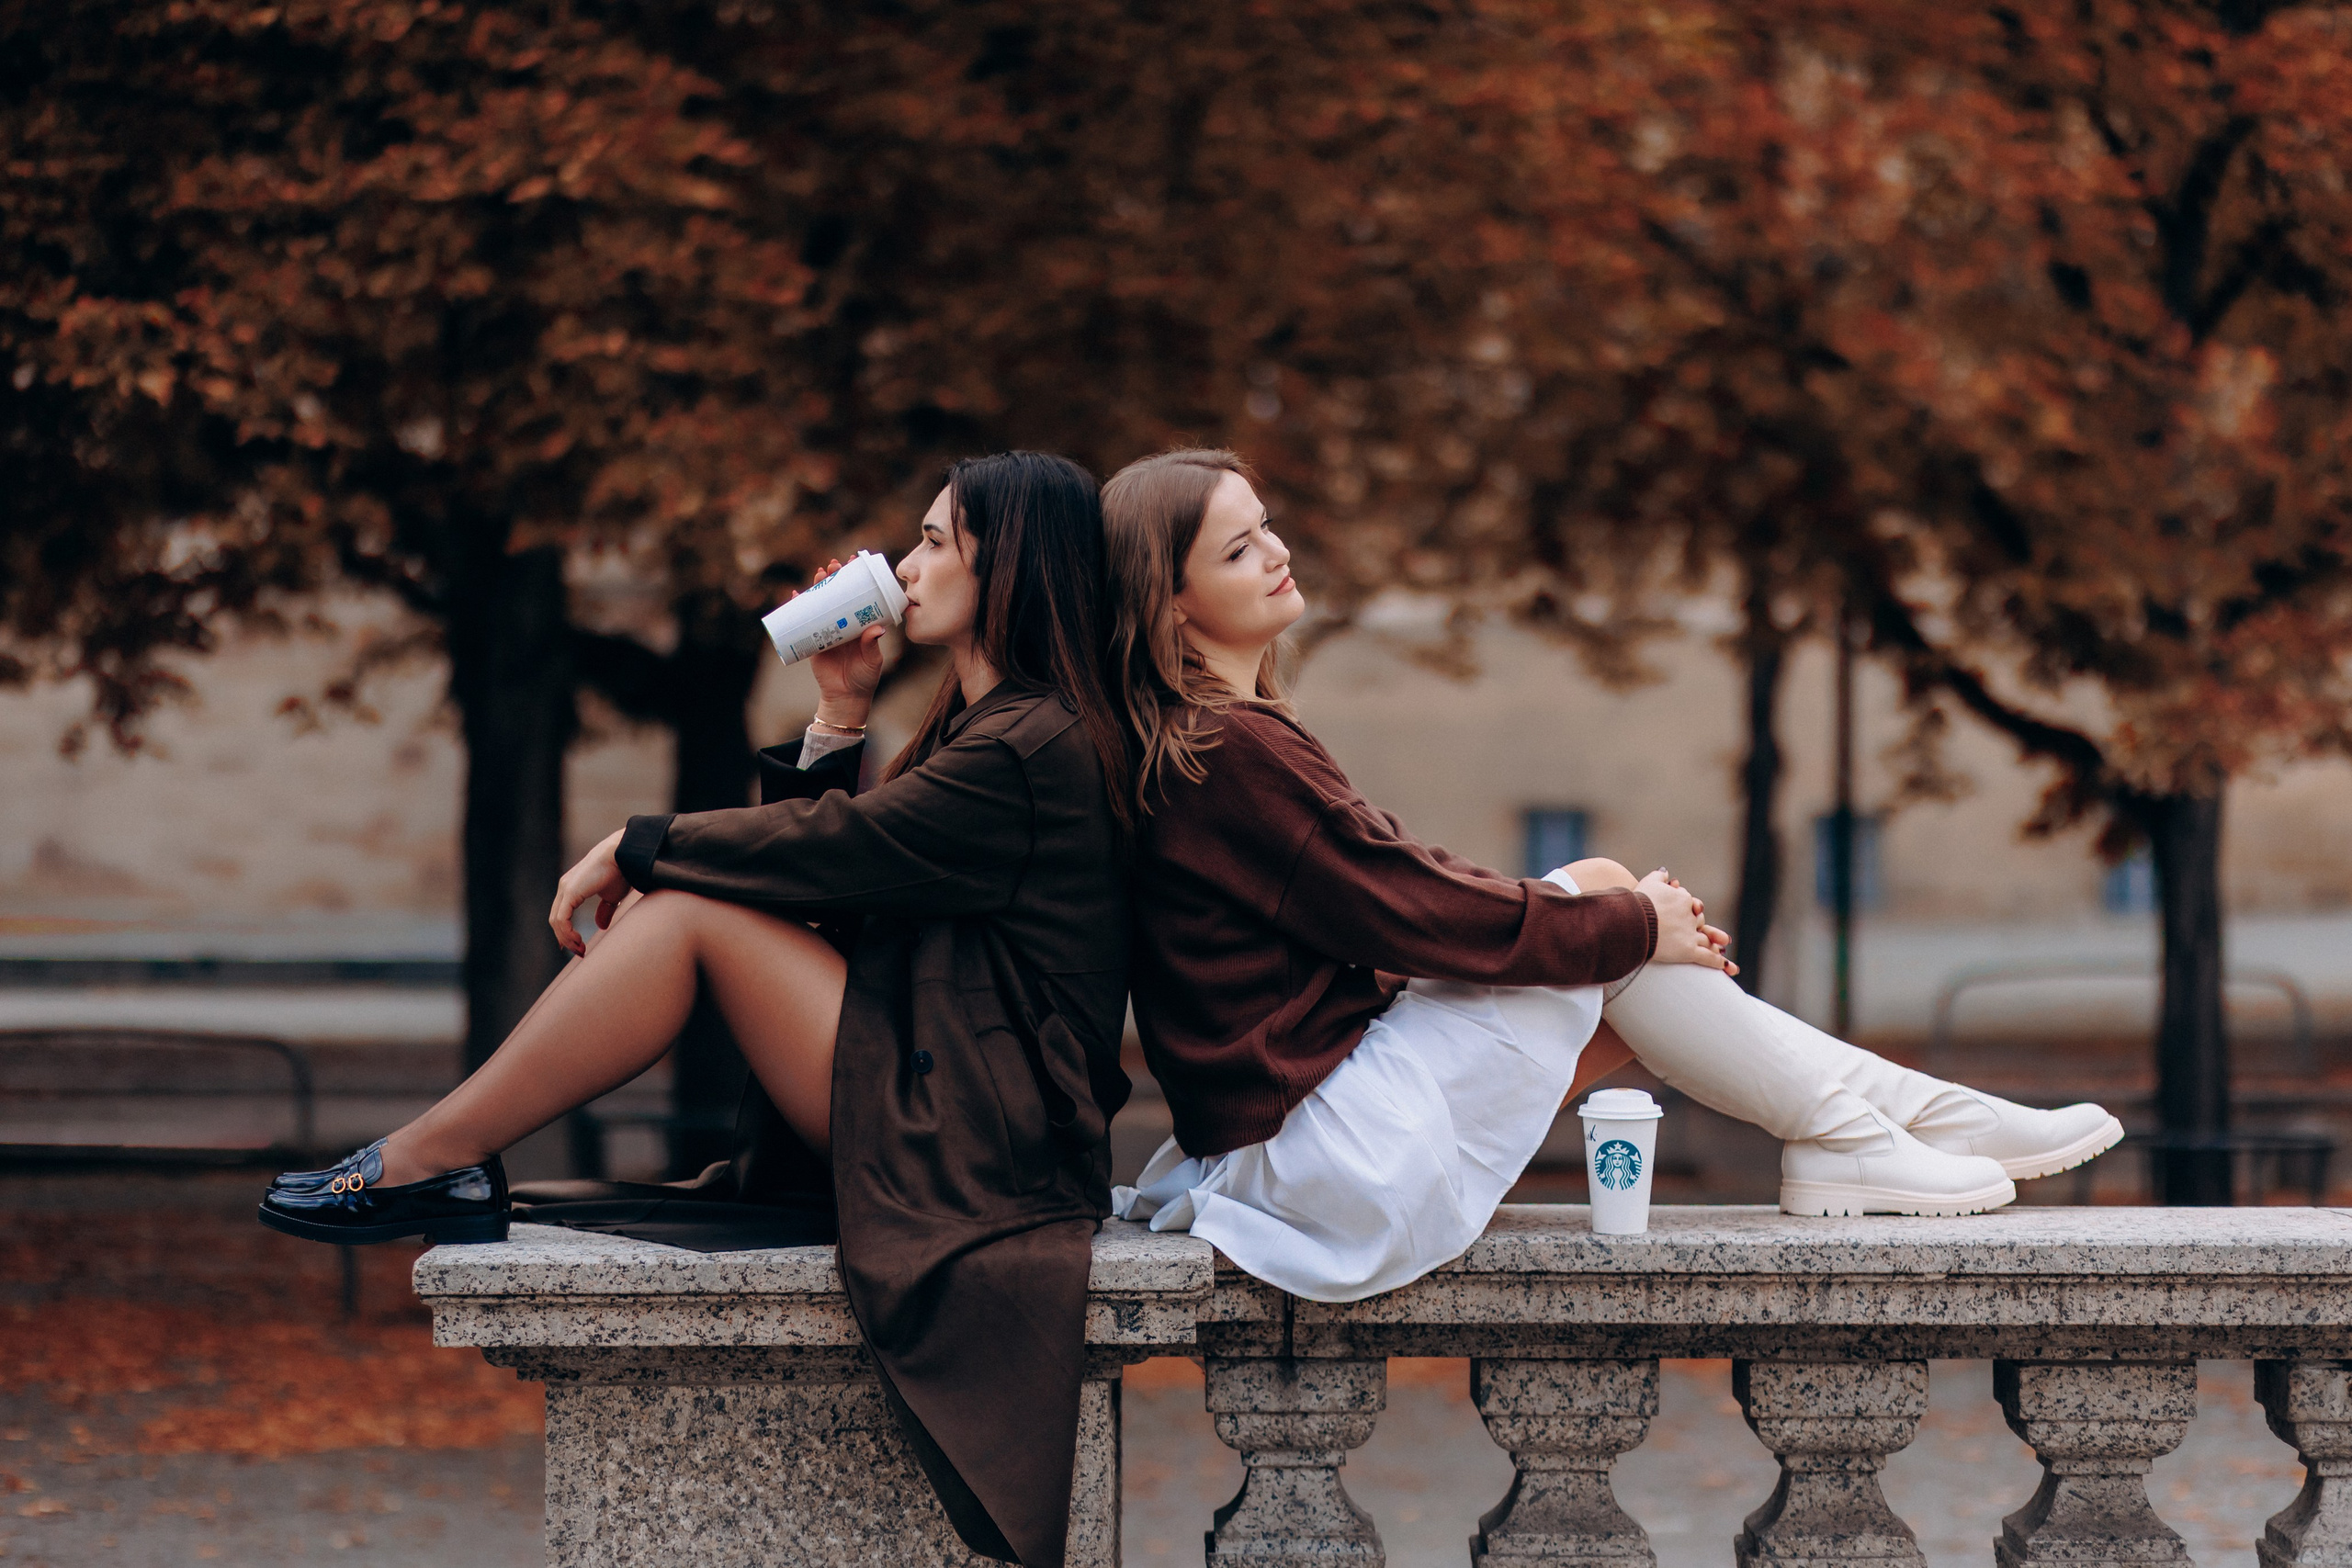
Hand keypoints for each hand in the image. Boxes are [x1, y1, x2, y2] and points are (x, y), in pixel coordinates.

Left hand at [549, 829, 630, 956]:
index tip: (575, 945)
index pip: (561, 913)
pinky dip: (567, 932)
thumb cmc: (621, 871)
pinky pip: (562, 919)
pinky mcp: (570, 892)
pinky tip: (578, 940)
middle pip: (556, 919)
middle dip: (565, 938)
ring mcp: (565, 889)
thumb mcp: (612, 896)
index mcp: (572, 887)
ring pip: (557, 922)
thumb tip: (601, 926)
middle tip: (580, 951)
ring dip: (567, 939)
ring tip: (581, 949)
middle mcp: (565, 887)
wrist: (624, 854)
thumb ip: (605, 910)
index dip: (565, 931)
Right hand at [799, 558, 885, 727]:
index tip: (855, 563)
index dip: (856, 580)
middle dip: (834, 578)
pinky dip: (798, 608)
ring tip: (818, 574)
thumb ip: (871, 645)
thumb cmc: (864, 678)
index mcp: (860, 624)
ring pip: (821, 604)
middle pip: (838, 595)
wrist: (845, 697)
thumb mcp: (872, 661)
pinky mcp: (814, 641)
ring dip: (818, 587)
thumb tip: (876, 629)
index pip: (859, 596)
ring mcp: (828, 630)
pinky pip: (805, 621)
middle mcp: (844, 623)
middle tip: (833, 566)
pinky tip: (795, 595)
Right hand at [1637, 868, 1736, 976]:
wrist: (1632, 920)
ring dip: (1715, 943)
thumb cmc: (1637, 902)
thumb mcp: (1649, 883)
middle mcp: (1690, 916)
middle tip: (1703, 927)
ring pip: (1706, 939)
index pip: (1690, 903)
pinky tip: (1725, 964)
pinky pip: (1706, 957)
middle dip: (1702, 925)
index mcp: (1683, 900)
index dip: (1690, 907)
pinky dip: (1716, 962)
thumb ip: (1659, 876)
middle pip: (1699, 921)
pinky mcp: (1687, 951)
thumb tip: (1665, 872)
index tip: (1690, 910)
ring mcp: (1690, 934)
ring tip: (1722, 947)